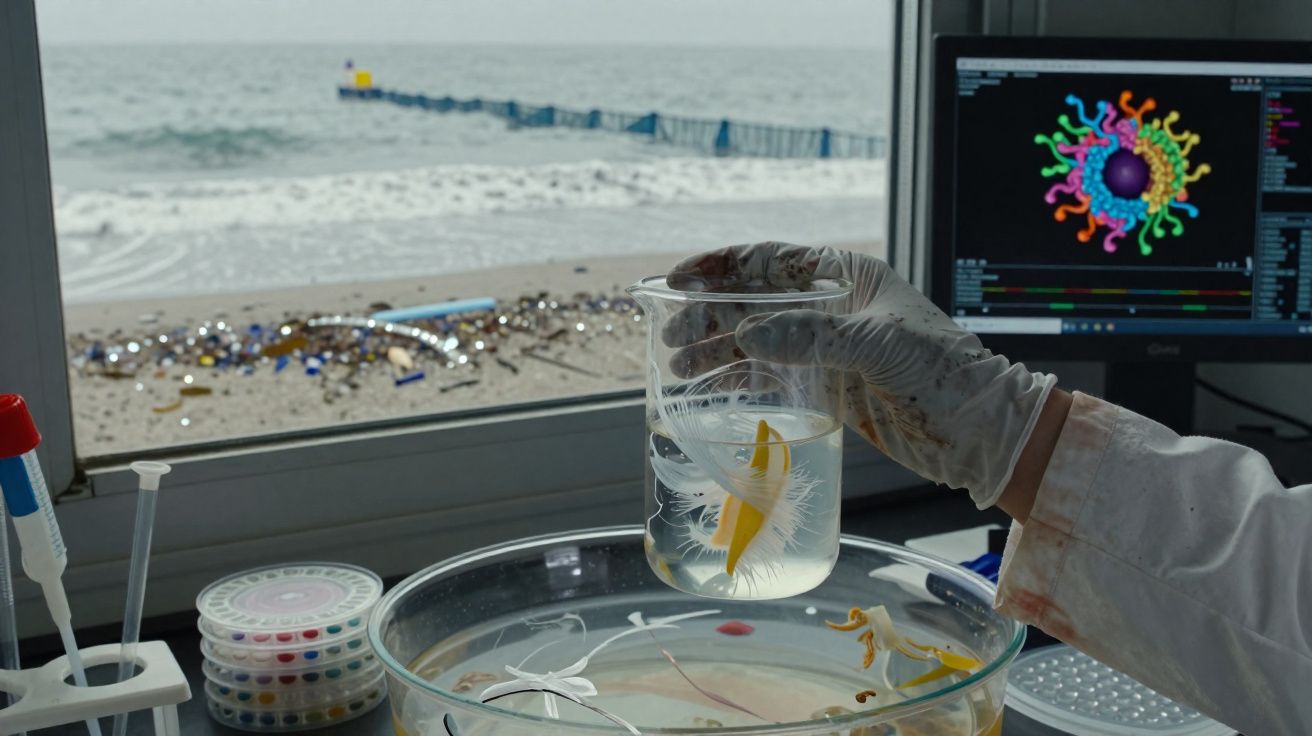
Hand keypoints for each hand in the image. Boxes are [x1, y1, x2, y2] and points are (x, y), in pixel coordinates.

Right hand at [666, 242, 1056, 507]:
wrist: (979, 432)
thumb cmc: (944, 374)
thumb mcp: (878, 346)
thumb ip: (812, 338)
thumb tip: (747, 335)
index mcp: (846, 277)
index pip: (769, 260)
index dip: (719, 267)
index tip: (676, 280)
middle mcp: (830, 307)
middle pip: (753, 302)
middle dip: (709, 316)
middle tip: (669, 337)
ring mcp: (826, 348)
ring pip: (756, 343)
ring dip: (716, 353)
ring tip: (677, 370)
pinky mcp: (827, 386)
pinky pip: (771, 377)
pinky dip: (738, 383)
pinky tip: (708, 393)